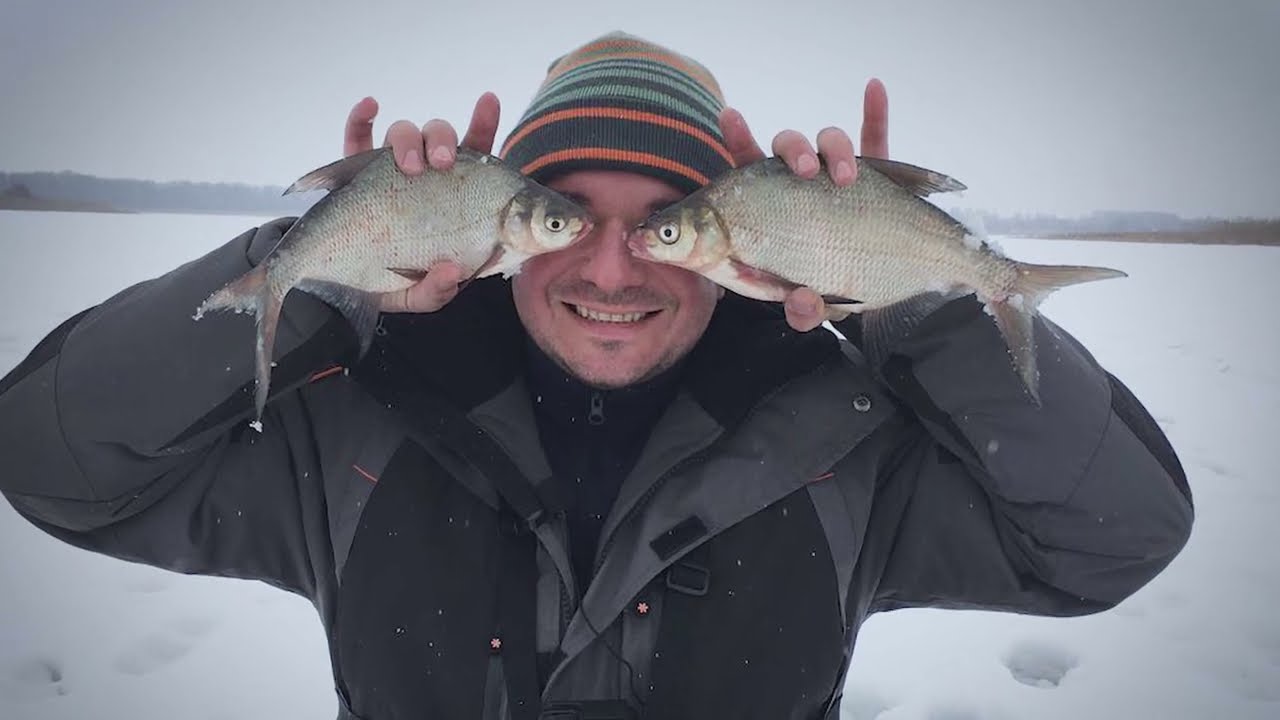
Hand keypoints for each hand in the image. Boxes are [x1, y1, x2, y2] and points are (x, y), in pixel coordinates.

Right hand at [340, 93, 502, 312]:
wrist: (340, 286)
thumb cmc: (392, 282)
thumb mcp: (420, 296)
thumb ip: (439, 290)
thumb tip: (451, 272)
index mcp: (451, 198)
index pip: (475, 158)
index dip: (483, 124)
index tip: (488, 101)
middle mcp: (422, 176)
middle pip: (439, 138)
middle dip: (443, 140)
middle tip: (444, 163)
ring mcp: (387, 170)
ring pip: (403, 133)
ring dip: (408, 139)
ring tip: (408, 164)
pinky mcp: (350, 172)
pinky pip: (356, 136)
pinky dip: (361, 118)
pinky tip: (370, 107)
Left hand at [717, 78, 889, 331]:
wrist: (874, 286)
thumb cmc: (827, 287)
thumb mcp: (812, 307)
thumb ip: (802, 309)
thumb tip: (802, 302)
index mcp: (770, 210)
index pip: (747, 173)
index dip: (738, 140)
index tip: (729, 114)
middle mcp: (801, 184)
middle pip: (787, 148)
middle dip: (793, 149)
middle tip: (806, 172)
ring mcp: (837, 177)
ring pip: (829, 141)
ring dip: (835, 148)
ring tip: (846, 178)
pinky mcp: (878, 175)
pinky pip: (876, 138)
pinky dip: (875, 112)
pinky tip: (874, 87)